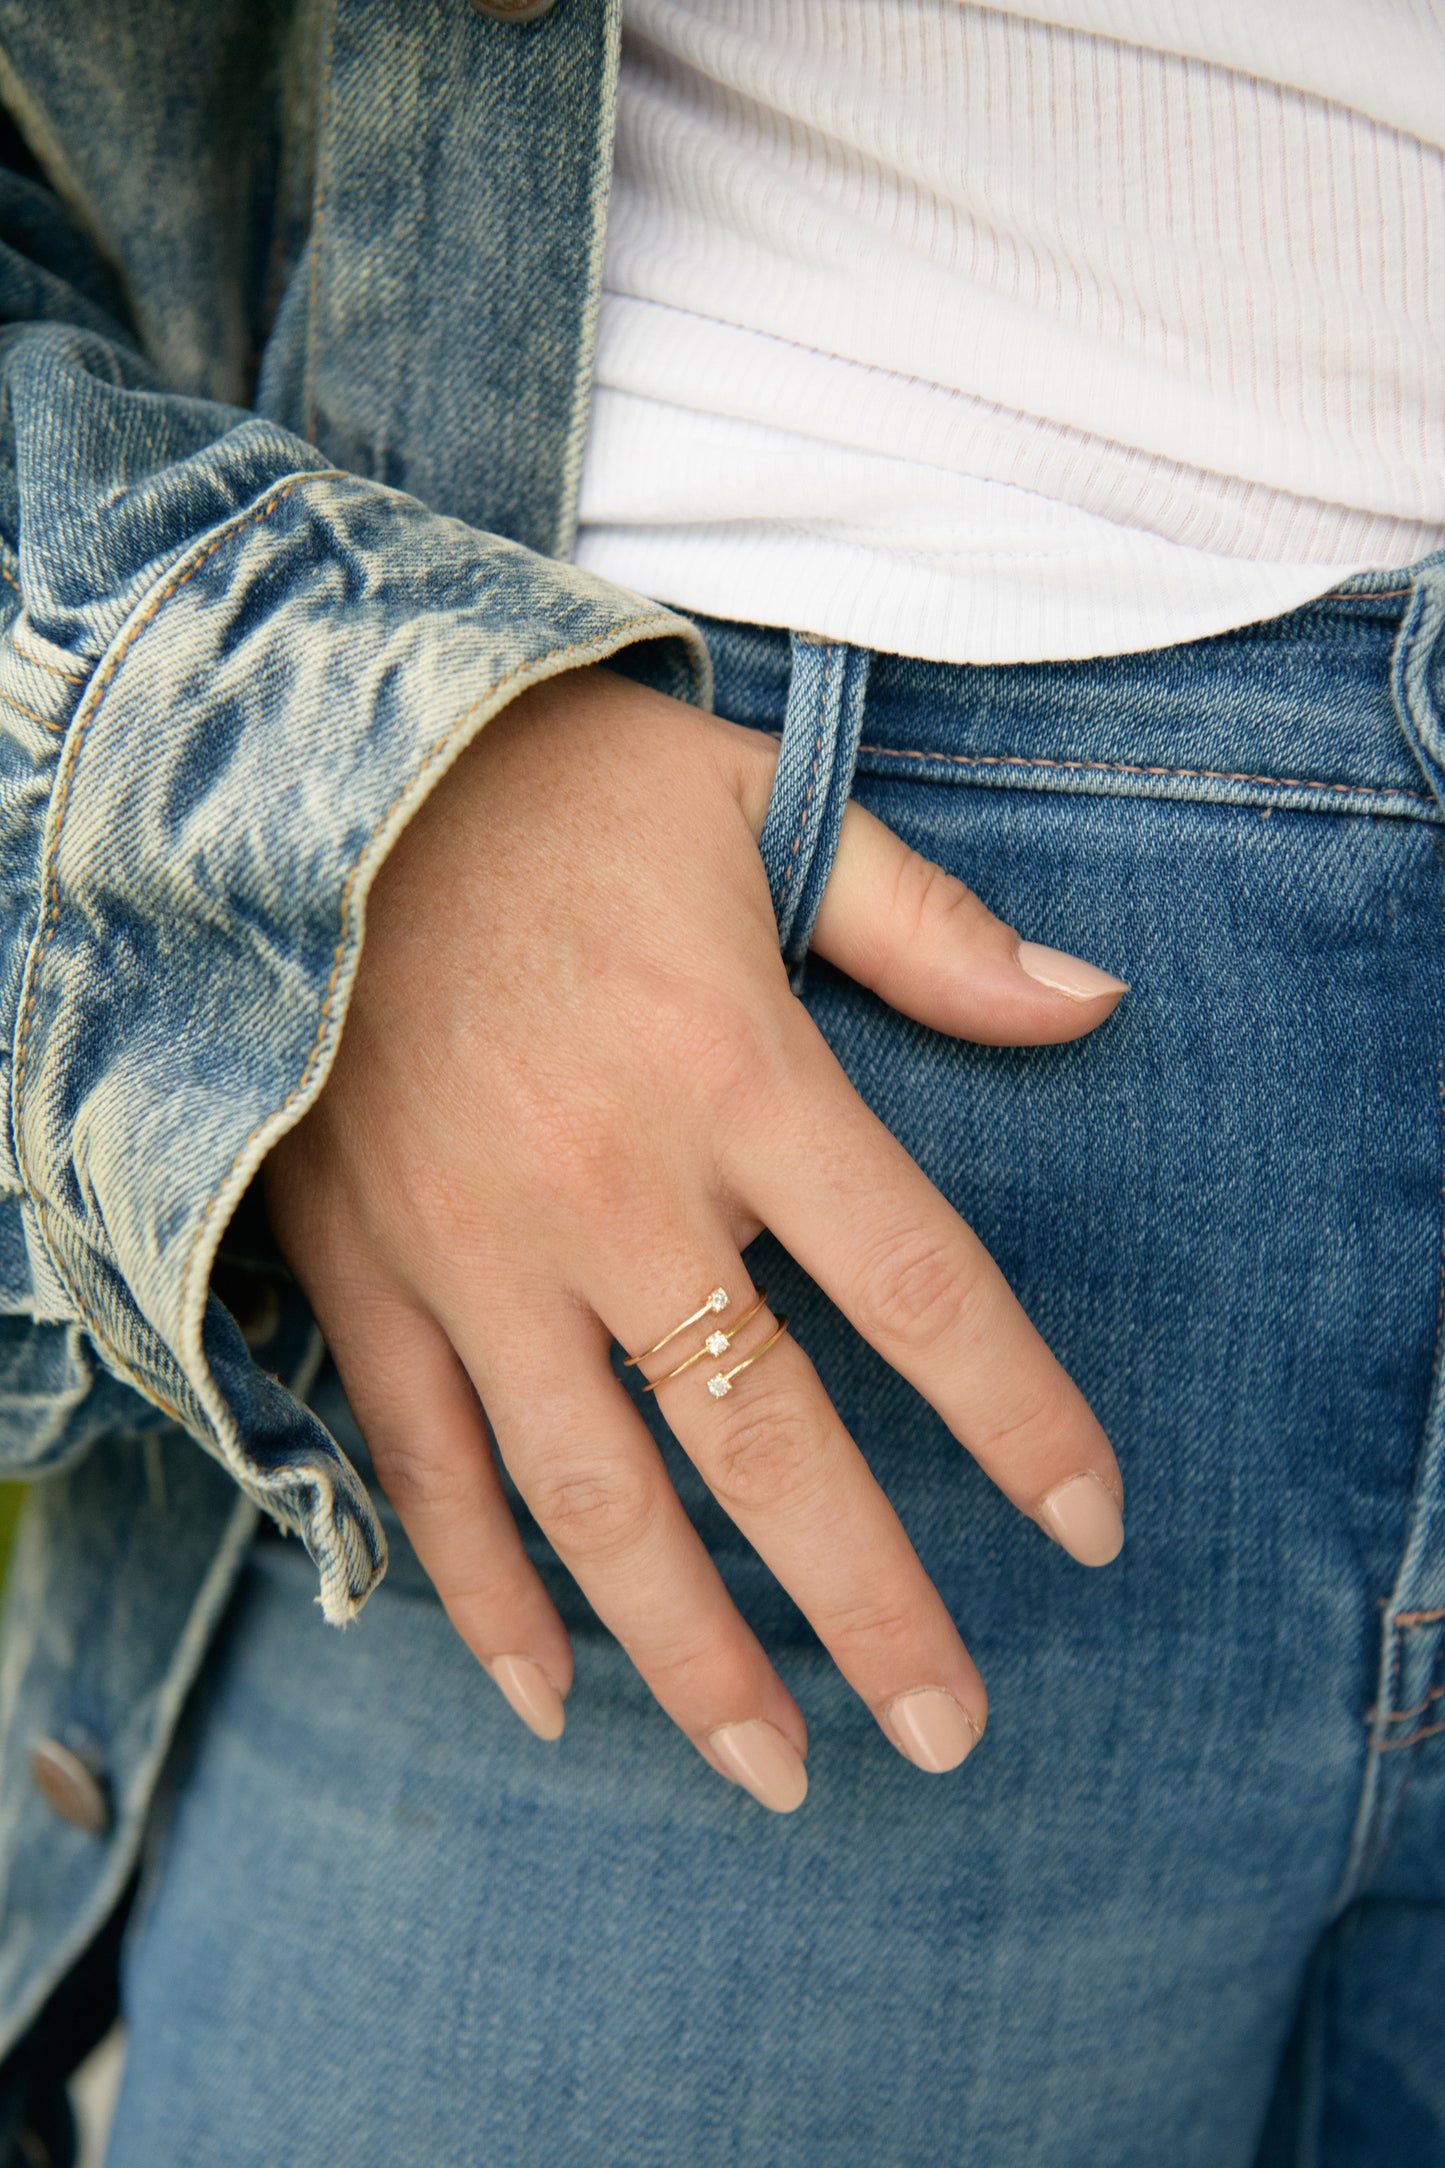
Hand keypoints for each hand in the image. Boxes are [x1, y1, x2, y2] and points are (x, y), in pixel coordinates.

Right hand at [263, 664, 1126, 1809]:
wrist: (309, 767)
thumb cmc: (558, 787)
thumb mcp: (760, 806)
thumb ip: (927, 926)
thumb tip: (1092, 1005)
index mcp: (735, 1070)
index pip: (916, 1286)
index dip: (1018, 1419)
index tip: (1086, 1525)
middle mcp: (608, 1186)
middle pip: (763, 1436)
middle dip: (867, 1601)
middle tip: (949, 1731)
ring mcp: (471, 1247)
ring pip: (591, 1494)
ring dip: (686, 1651)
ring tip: (775, 1771)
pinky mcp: (363, 1268)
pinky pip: (423, 1461)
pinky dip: (479, 1588)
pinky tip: (545, 1692)